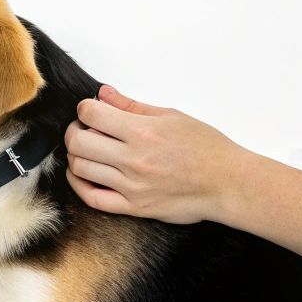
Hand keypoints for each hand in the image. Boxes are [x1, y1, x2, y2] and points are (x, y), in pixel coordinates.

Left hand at [63, 84, 246, 224]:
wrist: (227, 183)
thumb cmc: (206, 147)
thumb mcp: (171, 116)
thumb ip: (132, 106)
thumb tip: (104, 94)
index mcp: (142, 132)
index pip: (91, 114)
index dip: (85, 108)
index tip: (91, 110)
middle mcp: (133, 160)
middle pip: (79, 142)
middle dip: (75, 130)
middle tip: (84, 128)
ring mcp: (132, 186)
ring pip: (81, 168)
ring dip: (76, 155)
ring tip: (87, 149)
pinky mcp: (134, 207)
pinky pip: (93, 199)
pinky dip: (79, 185)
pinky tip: (81, 174)